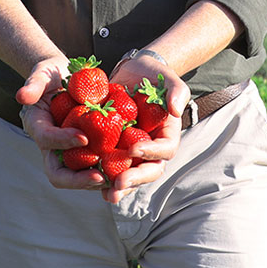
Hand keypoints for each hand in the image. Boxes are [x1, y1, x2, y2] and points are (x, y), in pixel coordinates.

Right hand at [16, 57, 108, 191]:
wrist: (67, 77)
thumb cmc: (52, 74)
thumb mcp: (42, 73)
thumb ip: (33, 84)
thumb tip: (21, 96)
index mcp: (38, 127)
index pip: (46, 139)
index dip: (62, 141)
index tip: (83, 138)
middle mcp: (52, 146)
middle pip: (58, 173)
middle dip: (77, 180)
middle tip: (99, 177)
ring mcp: (70, 151)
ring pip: (79, 176)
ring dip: (95, 182)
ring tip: (116, 180)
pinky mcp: (87, 150)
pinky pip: (96, 166)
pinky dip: (110, 171)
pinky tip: (127, 170)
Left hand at [103, 54, 191, 203]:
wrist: (132, 73)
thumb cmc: (153, 75)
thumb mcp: (168, 77)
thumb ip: (177, 90)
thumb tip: (176, 110)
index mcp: (167, 135)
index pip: (165, 150)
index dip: (152, 152)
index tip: (134, 149)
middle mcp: (152, 148)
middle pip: (149, 170)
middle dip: (135, 179)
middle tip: (119, 183)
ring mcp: (133, 151)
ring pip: (130, 175)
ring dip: (120, 187)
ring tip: (108, 194)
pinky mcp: (115, 149)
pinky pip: (111, 166)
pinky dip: (102, 176)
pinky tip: (89, 181)